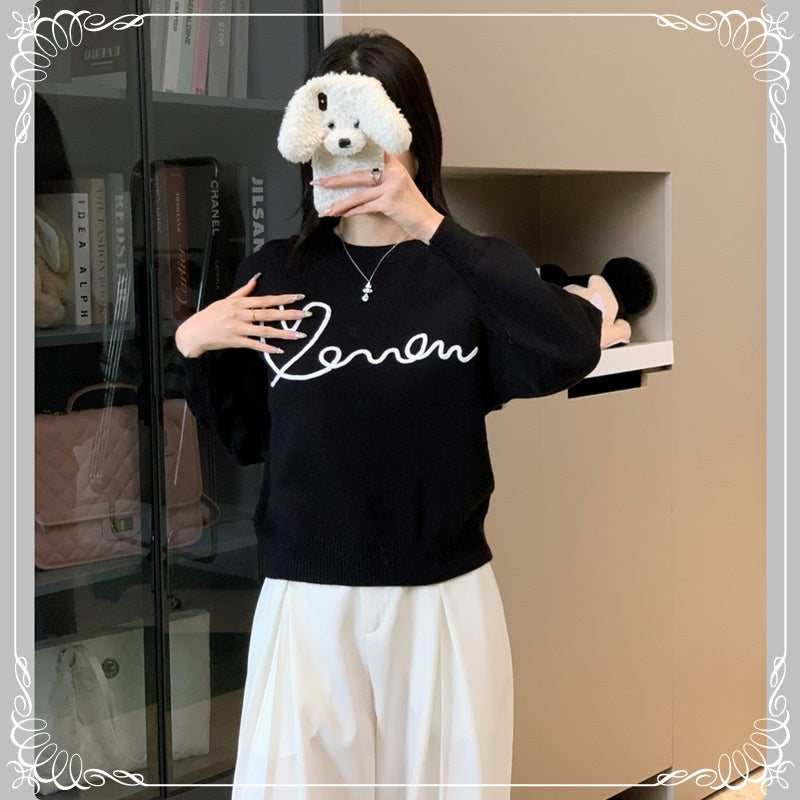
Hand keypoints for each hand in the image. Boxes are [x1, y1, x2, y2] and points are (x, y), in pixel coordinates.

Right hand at [175, 273, 309, 357]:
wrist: (194, 332)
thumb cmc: (210, 315)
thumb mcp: (226, 300)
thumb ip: (243, 291)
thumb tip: (256, 278)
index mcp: (239, 303)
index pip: (265, 299)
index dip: (282, 298)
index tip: (299, 297)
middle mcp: (240, 314)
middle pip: (268, 313)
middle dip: (288, 314)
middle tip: (306, 314)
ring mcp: (238, 329)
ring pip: (264, 330)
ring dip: (283, 333)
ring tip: (300, 335)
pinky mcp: (235, 342)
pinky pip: (254, 345)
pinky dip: (266, 348)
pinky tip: (280, 350)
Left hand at [313, 151, 444, 242]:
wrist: (427, 222)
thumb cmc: (410, 206)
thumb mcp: (397, 186)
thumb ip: (381, 179)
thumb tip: (354, 181)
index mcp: (393, 164)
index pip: (369, 153)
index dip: (351, 153)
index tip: (331, 155)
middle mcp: (393, 172)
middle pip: (358, 175)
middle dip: (336, 181)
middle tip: (319, 183)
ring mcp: (392, 186)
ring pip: (359, 194)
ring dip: (341, 203)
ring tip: (328, 209)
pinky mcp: (390, 202)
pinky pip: (365, 207)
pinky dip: (353, 212)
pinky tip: (343, 215)